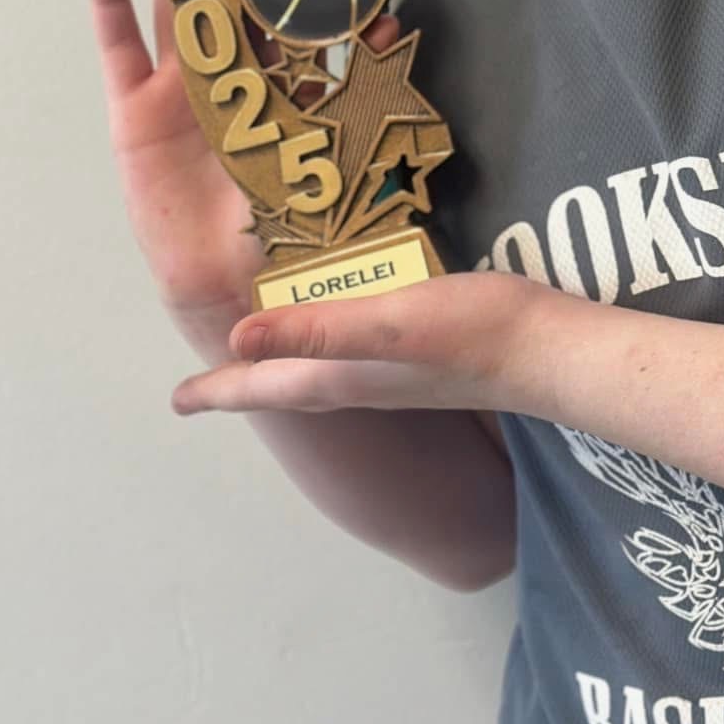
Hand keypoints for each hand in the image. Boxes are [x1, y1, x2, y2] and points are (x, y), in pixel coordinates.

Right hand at [86, 0, 404, 363]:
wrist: (248, 298)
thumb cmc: (304, 238)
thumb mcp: (353, 164)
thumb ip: (368, 98)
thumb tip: (389, 28)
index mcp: (292, 76)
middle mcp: (238, 72)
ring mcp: (184, 89)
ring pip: (178, 0)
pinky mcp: (136, 117)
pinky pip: (120, 50)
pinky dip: (110, 3)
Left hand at [168, 269, 544, 416]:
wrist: (547, 352)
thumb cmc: (470, 333)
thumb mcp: (387, 322)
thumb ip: (317, 330)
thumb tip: (236, 337)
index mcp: (339, 376)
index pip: (262, 387)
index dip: (217, 389)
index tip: (176, 401)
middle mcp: (358, 383)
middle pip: (284, 388)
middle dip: (243, 384)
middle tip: (209, 382)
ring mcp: (393, 377)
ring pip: (317, 376)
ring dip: (283, 367)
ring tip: (261, 353)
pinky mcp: (424, 359)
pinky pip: (352, 358)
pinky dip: (326, 347)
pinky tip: (342, 327)